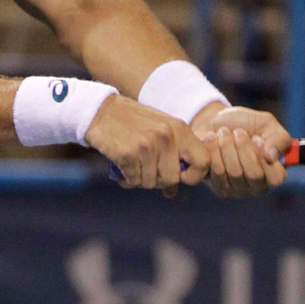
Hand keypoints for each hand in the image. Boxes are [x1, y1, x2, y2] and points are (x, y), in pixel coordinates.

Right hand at [86, 95, 210, 196]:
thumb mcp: (158, 132)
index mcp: (180, 129)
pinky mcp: (129, 154)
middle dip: (158, 180)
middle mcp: (167, 136)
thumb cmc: (132, 124)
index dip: (193, 176)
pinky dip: (127, 178)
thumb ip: (172, 157)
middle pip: (173, 178)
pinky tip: (122, 166)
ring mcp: (148, 145)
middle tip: (146, 170)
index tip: (179, 176)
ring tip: (132, 164)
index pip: (204, 161)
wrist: (100, 111)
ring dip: (139, 178)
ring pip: (150, 183)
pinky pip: (134, 181)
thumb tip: (172, 193)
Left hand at [191, 104, 288, 196]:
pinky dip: (214, 151)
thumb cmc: (244, 123)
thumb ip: (278, 138)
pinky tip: (211, 139)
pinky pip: (218, 173)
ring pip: (235, 173)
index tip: (256, 138)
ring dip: (228, 146)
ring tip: (223, 131)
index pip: (276, 177)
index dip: (265, 156)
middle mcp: (258, 186)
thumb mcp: (266, 123)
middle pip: (254, 174)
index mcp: (274, 172)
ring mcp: (239, 190)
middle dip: (244, 148)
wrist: (213, 122)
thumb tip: (272, 156)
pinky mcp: (220, 188)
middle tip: (238, 131)